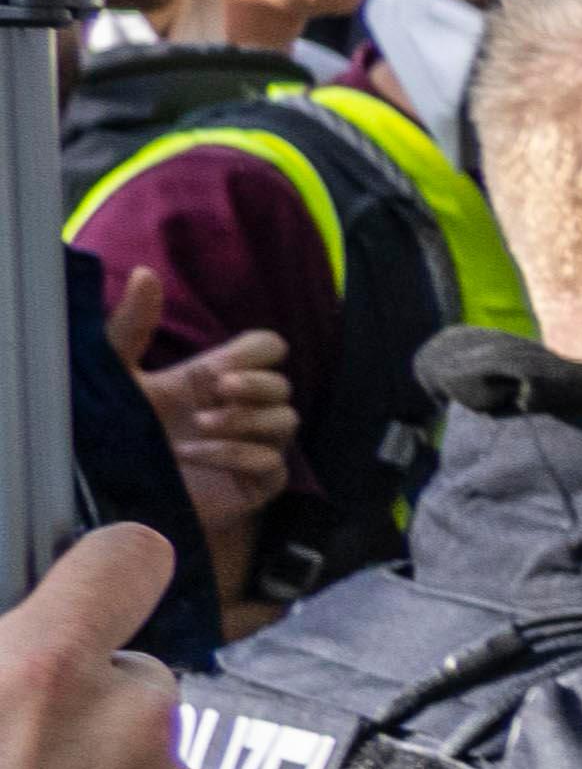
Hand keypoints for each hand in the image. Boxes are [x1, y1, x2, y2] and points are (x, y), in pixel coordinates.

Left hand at [126, 293, 290, 552]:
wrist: (109, 495)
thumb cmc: (110, 434)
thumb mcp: (114, 375)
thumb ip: (131, 327)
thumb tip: (145, 273)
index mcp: (213, 379)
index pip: (267, 349)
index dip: (259, 352)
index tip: (222, 367)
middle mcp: (239, 410)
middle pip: (282, 385)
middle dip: (253, 386)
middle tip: (217, 390)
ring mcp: (252, 447)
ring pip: (285, 421)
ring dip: (245, 420)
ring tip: (199, 427)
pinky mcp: (255, 483)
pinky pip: (272, 463)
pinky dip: (236, 455)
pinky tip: (195, 456)